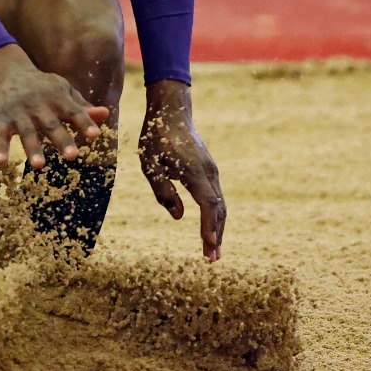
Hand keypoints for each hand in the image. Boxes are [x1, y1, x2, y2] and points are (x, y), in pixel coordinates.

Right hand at [0, 45, 109, 169]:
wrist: (8, 72)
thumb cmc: (42, 87)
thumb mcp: (62, 92)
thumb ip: (82, 106)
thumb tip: (105, 114)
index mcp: (57, 98)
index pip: (74, 111)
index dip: (84, 122)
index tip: (95, 135)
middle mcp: (39, 105)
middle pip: (51, 124)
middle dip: (61, 139)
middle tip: (72, 156)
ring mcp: (19, 112)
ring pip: (26, 131)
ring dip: (32, 148)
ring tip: (39, 165)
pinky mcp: (1, 119)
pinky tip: (0, 163)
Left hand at [138, 79, 225, 260]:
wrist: (171, 111)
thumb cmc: (156, 136)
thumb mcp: (150, 164)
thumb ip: (163, 191)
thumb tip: (179, 217)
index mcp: (194, 171)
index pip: (208, 205)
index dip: (209, 228)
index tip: (209, 248)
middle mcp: (208, 171)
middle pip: (219, 209)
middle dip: (216, 235)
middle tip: (211, 260)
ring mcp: (212, 169)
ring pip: (220, 204)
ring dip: (217, 227)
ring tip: (212, 250)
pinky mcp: (210, 168)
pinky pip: (216, 196)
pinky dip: (216, 215)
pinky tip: (210, 227)